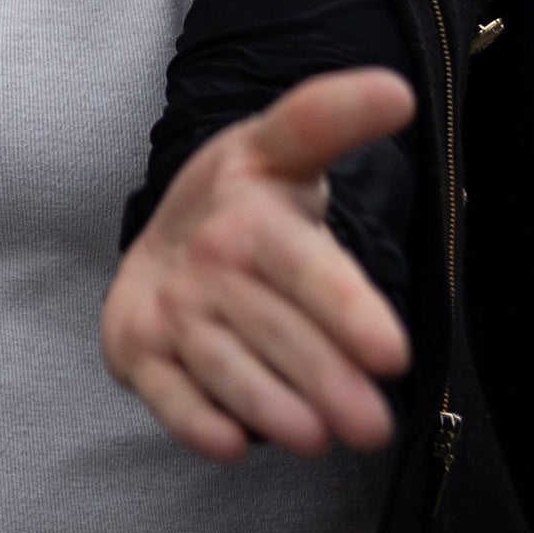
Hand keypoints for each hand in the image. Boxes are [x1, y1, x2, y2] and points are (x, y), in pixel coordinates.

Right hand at [104, 68, 414, 460]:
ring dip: (268, 407)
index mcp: (247, 215)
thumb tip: (397, 90)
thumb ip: (333, 119)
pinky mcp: (136, 352)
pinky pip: (166, 395)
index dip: (343, 308)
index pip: (302, 266)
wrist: (160, 234)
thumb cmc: (244, 201)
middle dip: (323, 380)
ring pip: (224, 368)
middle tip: (373, 425)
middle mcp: (203, 263)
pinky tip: (229, 442)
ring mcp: (167, 312)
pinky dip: (193, 420)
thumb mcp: (284, 150)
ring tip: (317, 438)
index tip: (391, 352)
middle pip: (272, 331)